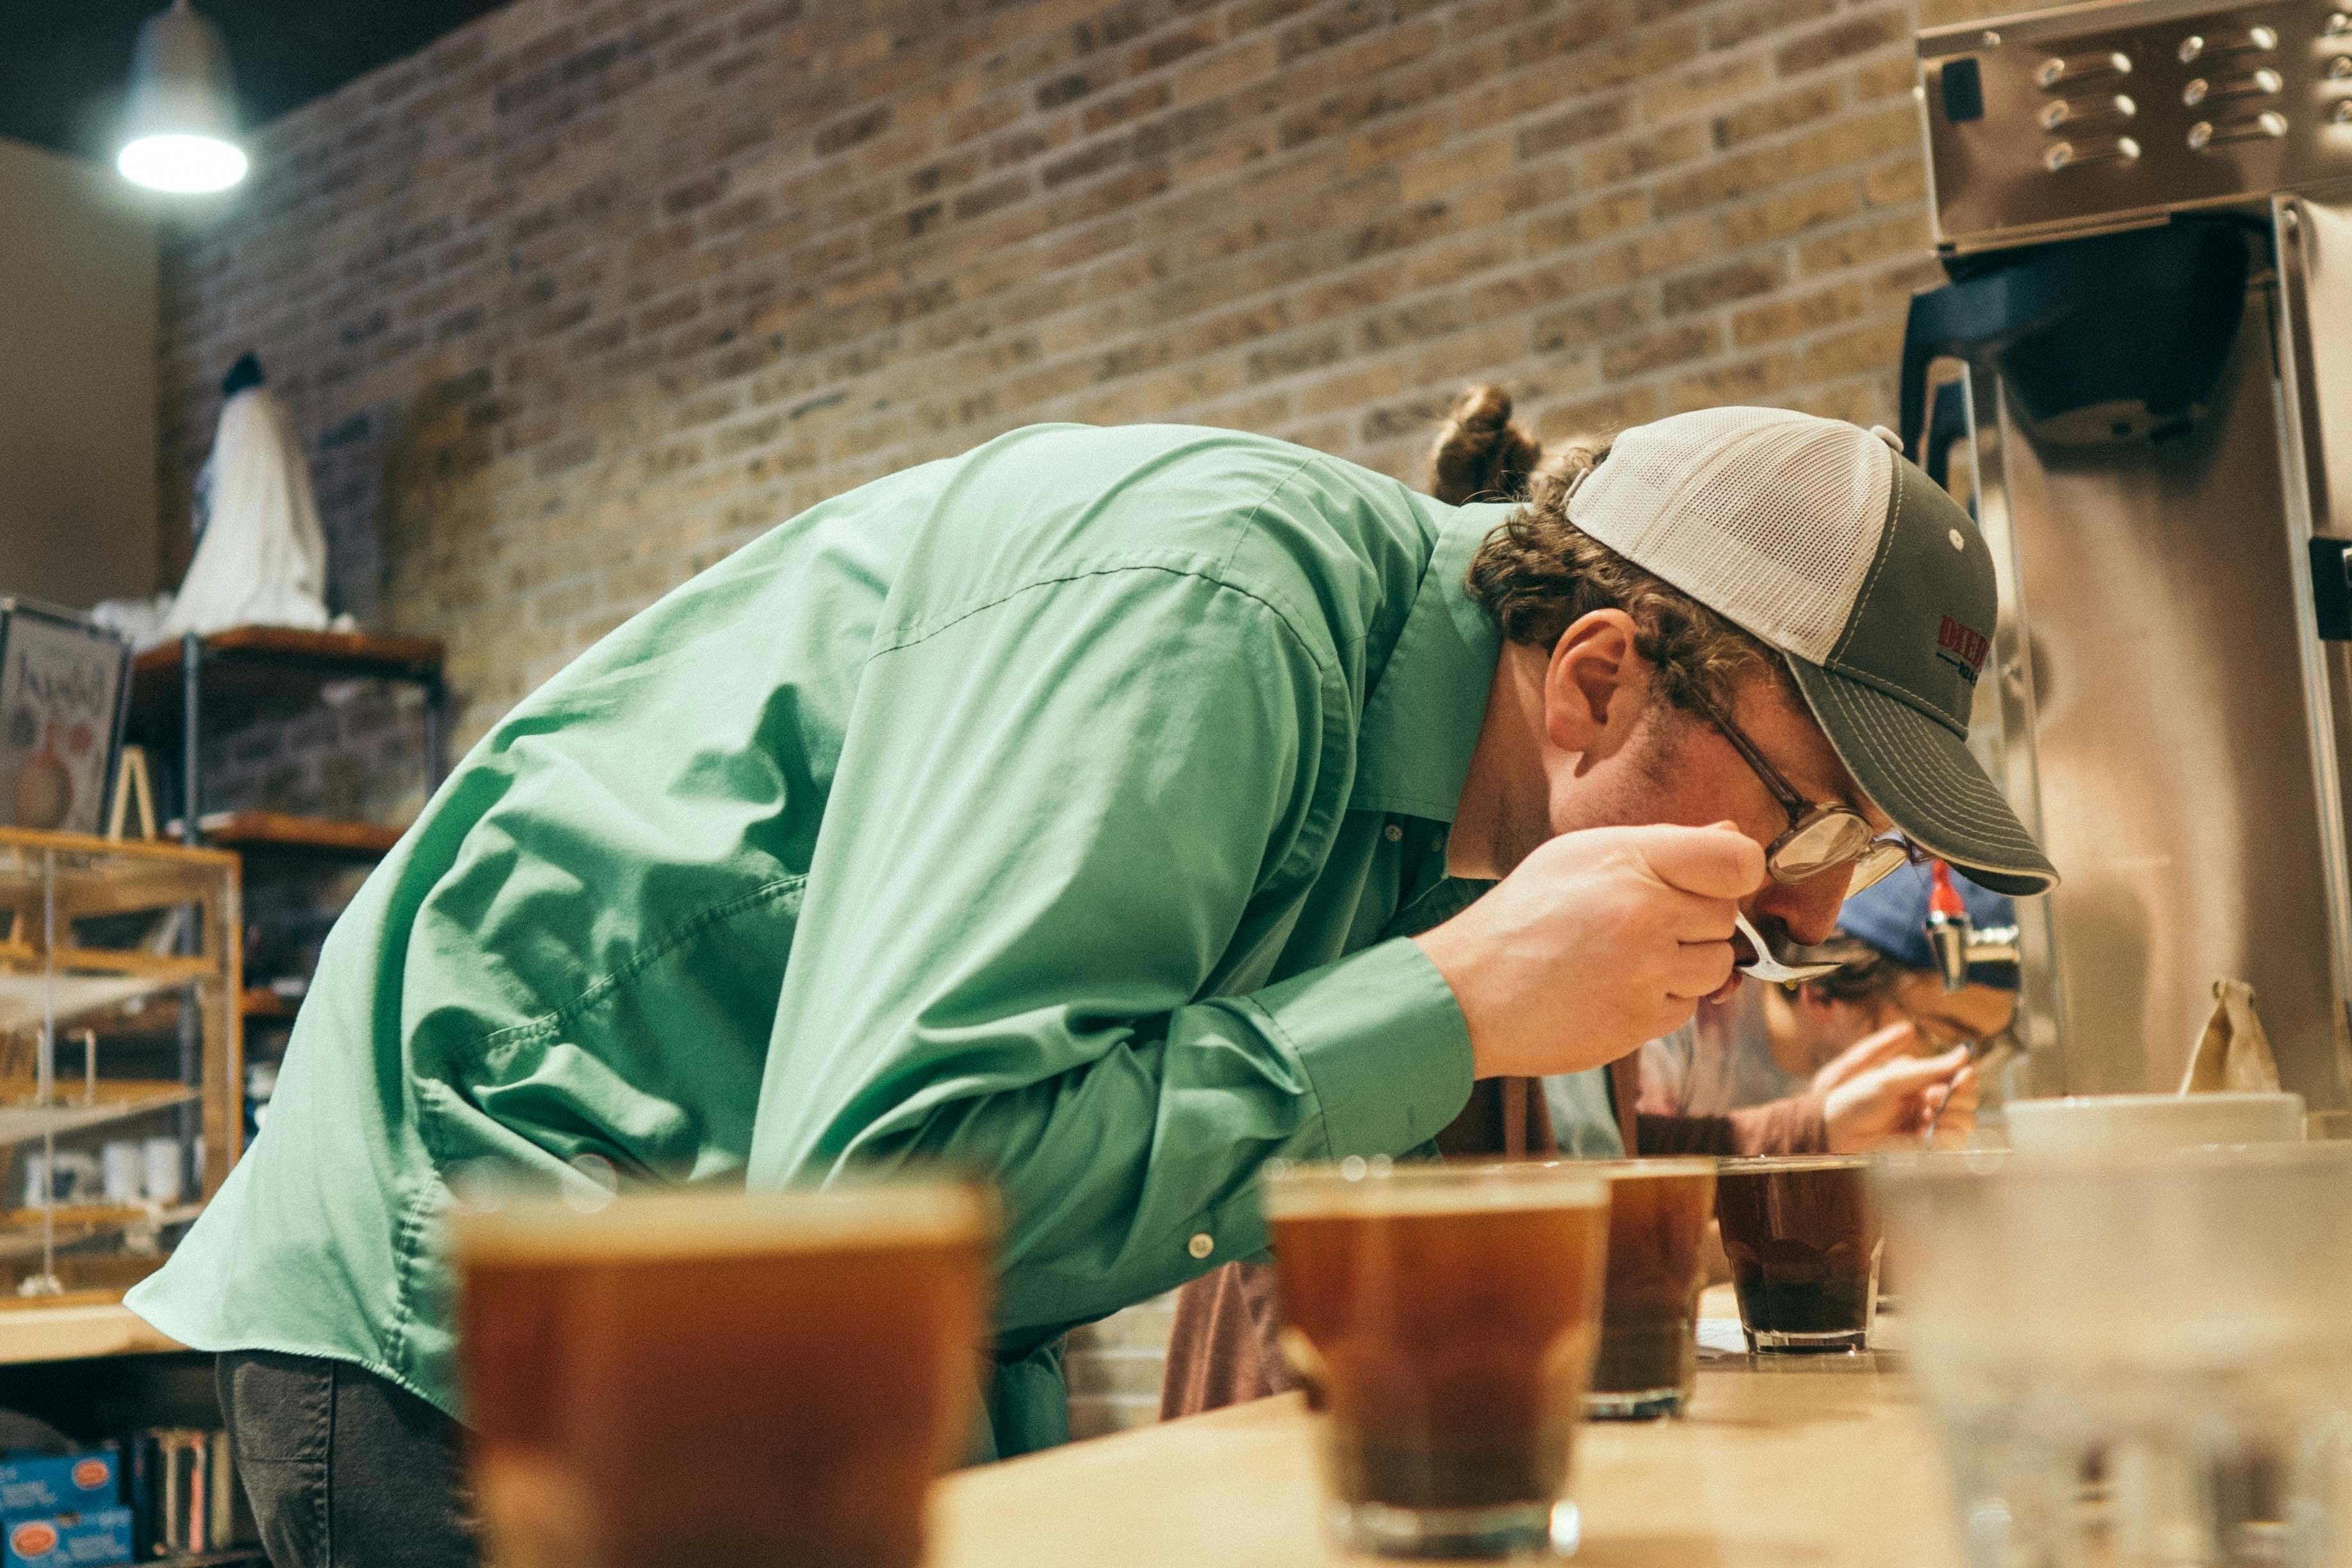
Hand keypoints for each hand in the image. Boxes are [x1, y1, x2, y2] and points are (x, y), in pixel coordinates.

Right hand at [1411, 822, 1763, 1079]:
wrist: (1468, 991)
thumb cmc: (1523, 917)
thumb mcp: (1580, 856)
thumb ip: (1660, 846)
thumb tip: (1730, 838)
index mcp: (1631, 860)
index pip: (1737, 861)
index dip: (1734, 872)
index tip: (1713, 882)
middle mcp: (1645, 913)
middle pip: (1726, 916)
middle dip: (1694, 921)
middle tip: (1639, 923)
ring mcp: (1645, 972)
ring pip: (1716, 966)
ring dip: (1684, 965)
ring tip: (1626, 958)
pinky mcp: (1640, 1022)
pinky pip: (1687, 1008)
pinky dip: (1661, 1000)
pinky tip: (1614, 988)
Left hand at [1820, 1025, 1976, 1152]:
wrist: (1835, 1131)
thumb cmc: (1857, 1098)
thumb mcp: (1893, 1079)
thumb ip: (1931, 1068)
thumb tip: (1965, 1052)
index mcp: (1921, 1080)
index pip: (1960, 1078)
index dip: (1966, 1079)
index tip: (1961, 1079)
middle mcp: (1928, 1101)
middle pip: (1968, 1100)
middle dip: (1956, 1098)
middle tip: (1928, 1098)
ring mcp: (1928, 1124)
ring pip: (1965, 1122)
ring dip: (1953, 1118)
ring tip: (1926, 1116)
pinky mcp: (1925, 1146)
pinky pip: (1952, 1142)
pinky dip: (1947, 1137)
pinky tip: (1927, 1134)